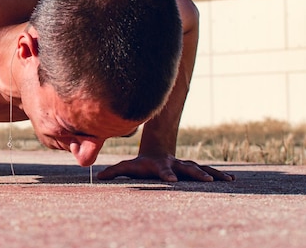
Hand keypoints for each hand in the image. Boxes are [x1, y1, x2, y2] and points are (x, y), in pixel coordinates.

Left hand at [97, 154, 235, 181]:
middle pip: (186, 168)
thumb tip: (98, 178)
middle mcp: (175, 164)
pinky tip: (234, 180)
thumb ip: (114, 172)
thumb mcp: (127, 166)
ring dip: (213, 174)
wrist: (155, 151)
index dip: (165, 174)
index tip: (171, 180)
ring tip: (227, 181)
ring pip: (201, 168)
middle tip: (206, 180)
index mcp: (159, 165)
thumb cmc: (140, 163)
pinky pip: (209, 170)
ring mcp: (185, 164)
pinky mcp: (193, 167)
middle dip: (196, 173)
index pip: (162, 170)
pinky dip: (220, 175)